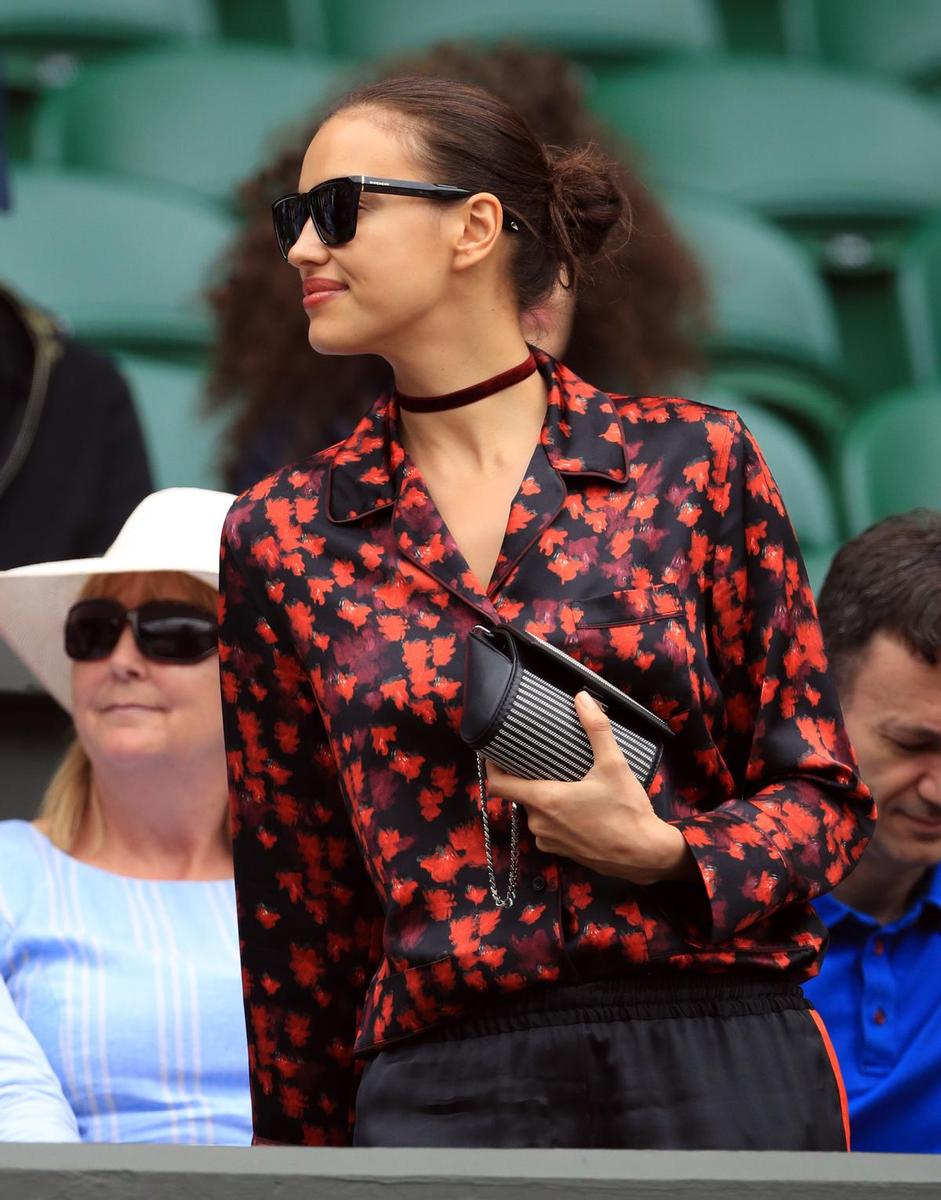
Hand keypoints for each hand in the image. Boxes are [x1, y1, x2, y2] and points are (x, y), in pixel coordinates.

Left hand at [485, 691, 696, 885]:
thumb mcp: (614, 765)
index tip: (494, 752)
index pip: (498, 785)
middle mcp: (540, 824)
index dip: (492, 767)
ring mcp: (550, 841)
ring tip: (560, 780)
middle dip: (528, 779)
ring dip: (543, 798)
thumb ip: (596, 729)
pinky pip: (549, 829)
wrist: (646, 855)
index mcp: (545, 801)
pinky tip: (574, 806)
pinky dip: (555, 817)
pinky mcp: (562, 853)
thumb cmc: (626, 810)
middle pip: (520, 796)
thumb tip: (582, 697)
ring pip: (535, 813)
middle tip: (540, 761)